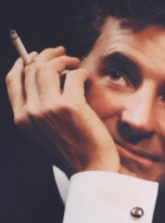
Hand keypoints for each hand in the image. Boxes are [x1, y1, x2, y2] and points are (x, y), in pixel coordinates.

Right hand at [5, 46, 119, 174]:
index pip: (13, 82)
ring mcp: (49, 108)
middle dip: (45, 55)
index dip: (22, 64)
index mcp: (22, 120)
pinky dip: (79, 72)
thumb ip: (39, 112)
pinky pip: (72, 76)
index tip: (33, 56)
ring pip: (47, 68)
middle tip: (61, 52)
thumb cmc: (75, 152)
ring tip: (73, 62)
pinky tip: (86, 77)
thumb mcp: (45, 134)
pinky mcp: (70, 106)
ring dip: (61, 59)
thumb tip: (46, 81)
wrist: (92, 170)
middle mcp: (31, 113)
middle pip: (31, 70)